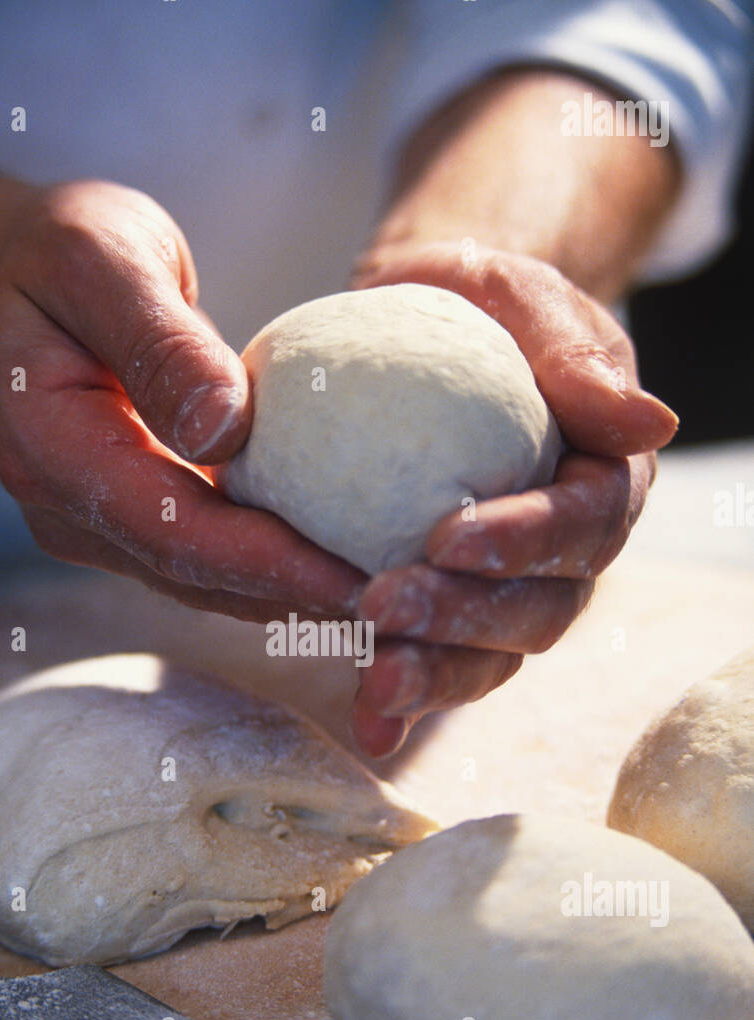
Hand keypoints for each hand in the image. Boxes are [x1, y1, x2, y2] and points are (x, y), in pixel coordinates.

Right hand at [0, 177, 362, 620]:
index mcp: (51, 453)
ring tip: (394, 602)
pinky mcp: (132, 521)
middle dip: (301, 599)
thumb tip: (227, 429)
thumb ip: (157, 340)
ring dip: (297, 596)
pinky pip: (212, 556)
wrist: (1, 276)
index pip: (174, 532)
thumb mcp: (98, 257)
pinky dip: (278, 566)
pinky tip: (348, 563)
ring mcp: (98, 525)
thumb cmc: (50, 251)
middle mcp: (71, 511)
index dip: (271, 564)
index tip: (361, 582)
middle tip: (407, 607)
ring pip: (211, 582)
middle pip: (201, 576)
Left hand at [346, 240, 677, 755]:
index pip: (584, 522)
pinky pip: (441, 665)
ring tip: (375, 678)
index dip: (526, 540)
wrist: (419, 332)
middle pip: (541, 608)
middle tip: (381, 606)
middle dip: (466, 619)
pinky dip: (404, 698)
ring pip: (495, 655)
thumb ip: (577, 354)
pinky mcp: (456, 617)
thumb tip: (652, 421)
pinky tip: (366, 721)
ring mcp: (514, 594)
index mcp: (605, 478)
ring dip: (438, 675)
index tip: (448, 539)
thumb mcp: (522, 299)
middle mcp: (569, 553)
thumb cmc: (481, 309)